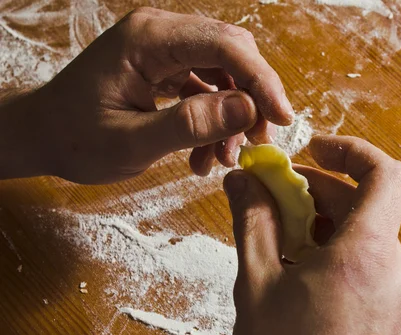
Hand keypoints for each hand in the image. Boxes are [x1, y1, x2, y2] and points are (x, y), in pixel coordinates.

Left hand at [0, 7, 292, 183]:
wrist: (42, 137)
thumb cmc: (75, 139)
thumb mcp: (131, 141)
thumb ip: (190, 124)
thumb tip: (248, 110)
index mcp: (149, 40)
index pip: (224, 45)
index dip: (261, 80)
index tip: (282, 119)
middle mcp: (161, 34)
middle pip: (232, 53)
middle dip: (253, 98)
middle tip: (259, 141)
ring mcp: (165, 50)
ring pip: (225, 73)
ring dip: (234, 116)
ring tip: (223, 160)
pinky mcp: (167, 68)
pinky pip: (208, 89)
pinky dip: (216, 121)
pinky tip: (206, 155)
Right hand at [224, 136, 400, 334]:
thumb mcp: (256, 284)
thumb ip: (252, 221)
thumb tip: (242, 181)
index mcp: (367, 255)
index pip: (384, 173)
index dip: (350, 150)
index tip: (313, 149)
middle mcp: (397, 271)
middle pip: (367, 204)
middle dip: (320, 193)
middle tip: (275, 198)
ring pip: (367, 236)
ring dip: (326, 226)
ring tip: (282, 243)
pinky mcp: (397, 316)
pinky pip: (372, 265)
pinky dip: (340, 254)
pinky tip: (303, 273)